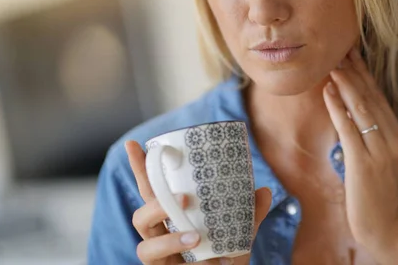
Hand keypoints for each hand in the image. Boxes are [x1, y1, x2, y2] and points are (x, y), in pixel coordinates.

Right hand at [125, 141, 271, 264]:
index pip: (155, 188)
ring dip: (160, 214)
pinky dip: (171, 244)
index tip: (133, 143)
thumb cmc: (225, 258)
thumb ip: (250, 214)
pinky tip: (193, 241)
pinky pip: (151, 253)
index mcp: (175, 215)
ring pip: (140, 223)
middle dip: (149, 188)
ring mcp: (156, 250)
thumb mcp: (241, 234)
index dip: (142, 167)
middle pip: (141, 202)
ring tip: (189, 221)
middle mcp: (160, 230)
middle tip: (182, 194)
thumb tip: (264, 191)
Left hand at [322, 48, 397, 255]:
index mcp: (397, 136)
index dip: (365, 74)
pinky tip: (328, 91)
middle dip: (354, 71)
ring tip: (332, 63)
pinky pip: (349, 129)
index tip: (352, 53)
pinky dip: (338, 108)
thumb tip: (348, 113)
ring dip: (346, 83)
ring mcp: (380, 150)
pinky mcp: (364, 163)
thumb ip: (369, 137)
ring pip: (362, 108)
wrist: (389, 227)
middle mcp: (393, 138)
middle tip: (339, 47)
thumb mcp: (380, 160)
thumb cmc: (379, 194)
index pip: (379, 97)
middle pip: (371, 97)